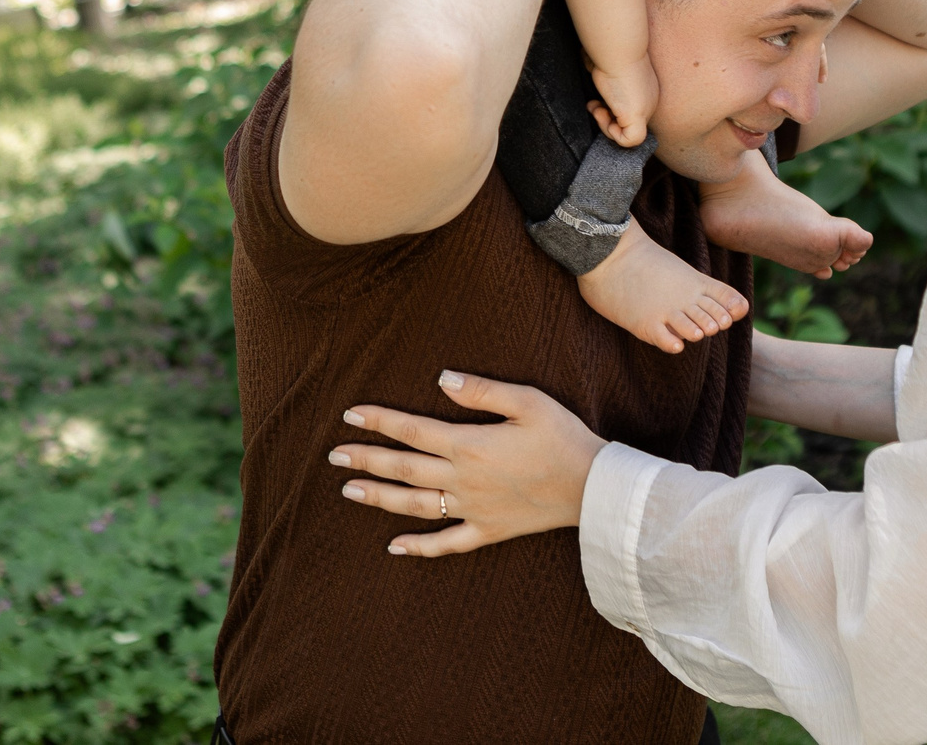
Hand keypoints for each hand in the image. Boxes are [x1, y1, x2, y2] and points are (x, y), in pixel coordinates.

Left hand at [330, 370, 604, 556]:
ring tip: (348, 491)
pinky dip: (419, 546)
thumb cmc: (563, 437)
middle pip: (403, 468)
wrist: (592, 487)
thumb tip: (440, 379)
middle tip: (334, 456)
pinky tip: (394, 546)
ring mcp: (473, 509)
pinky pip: (447, 542)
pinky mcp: (488, 530)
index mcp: (469, 444)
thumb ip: (481, 390)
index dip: (379, 422)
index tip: (350, 416)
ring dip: (379, 498)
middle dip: (366, 460)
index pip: (412, 430)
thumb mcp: (527, 401)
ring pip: (415, 505)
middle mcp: (463, 479)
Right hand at [588, 60, 657, 148]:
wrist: (617, 49)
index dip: (612, 110)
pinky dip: (611, 133)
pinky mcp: (638, 117)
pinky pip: (629, 140)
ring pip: (629, 135)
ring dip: (606, 126)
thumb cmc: (610, 54)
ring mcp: (645, 110)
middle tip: (594, 105)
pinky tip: (601, 114)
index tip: (598, 98)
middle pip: (629, 124)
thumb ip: (606, 79)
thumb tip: (590, 69)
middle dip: (607, 119)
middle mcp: (650, 101)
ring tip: (595, 108)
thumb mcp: (608, 70)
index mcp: (646, 90)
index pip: (631, 111)